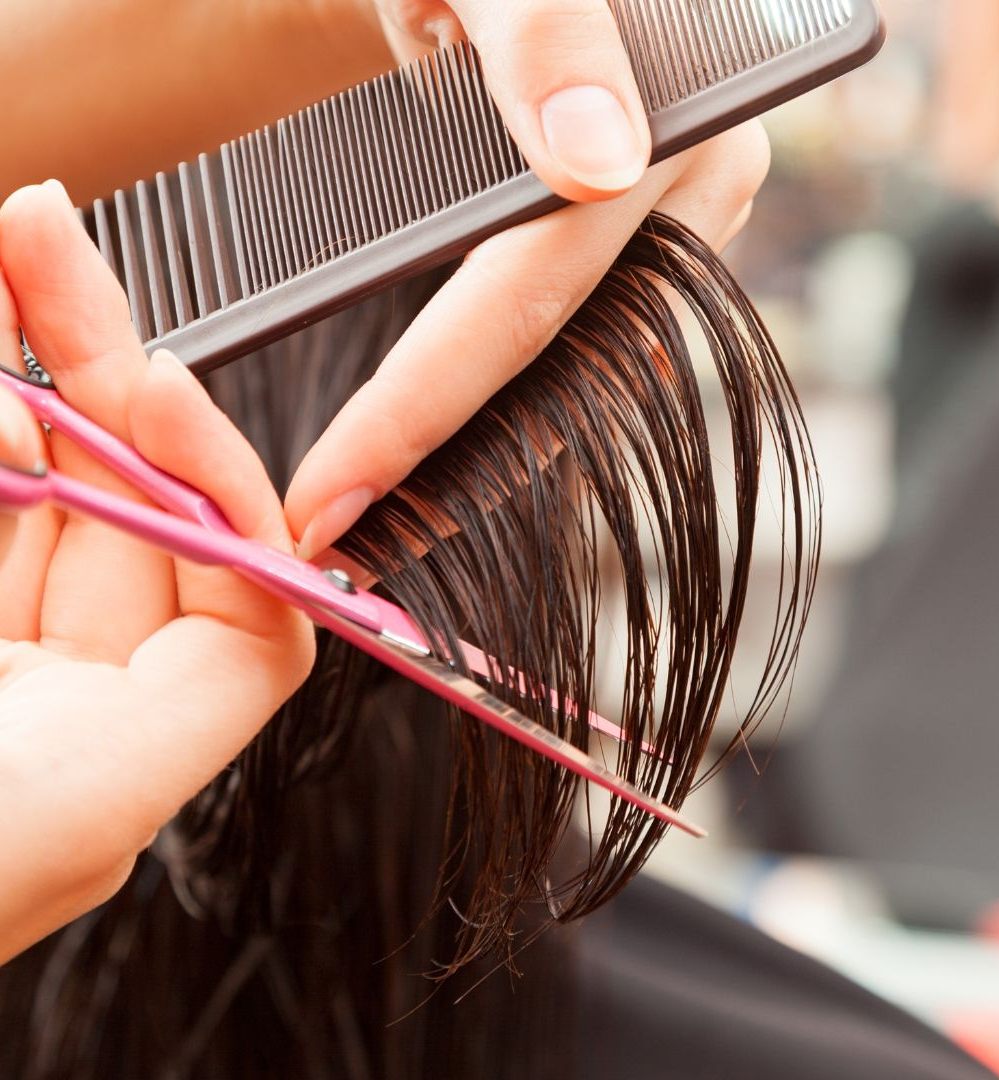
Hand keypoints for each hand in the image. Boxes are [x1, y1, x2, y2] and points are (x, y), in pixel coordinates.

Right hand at [0, 183, 314, 962]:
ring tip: (1, 273)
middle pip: (144, 540)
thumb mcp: (19, 747)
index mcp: (94, 788)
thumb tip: (13, 418)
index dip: (222, 494)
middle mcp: (72, 750)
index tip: (150, 381)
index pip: (254, 624)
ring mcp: (13, 704)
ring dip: (23, 404)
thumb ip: (2, 541)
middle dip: (95, 378)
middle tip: (39, 241)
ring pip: (56, 529)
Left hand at [285, 0, 769, 556]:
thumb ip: (546, 30)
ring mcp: (679, 230)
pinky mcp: (651, 248)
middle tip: (334, 538)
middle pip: (557, 363)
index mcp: (677, 127)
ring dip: (479, 449)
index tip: (324, 499)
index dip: (423, 409)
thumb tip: (596, 164)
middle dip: (444, 463)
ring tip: (377, 515)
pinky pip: (577, 344)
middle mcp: (697, 195)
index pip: (525, 300)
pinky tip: (446, 449)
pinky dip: (506, 400)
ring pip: (574, 372)